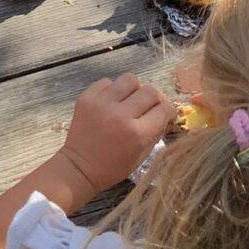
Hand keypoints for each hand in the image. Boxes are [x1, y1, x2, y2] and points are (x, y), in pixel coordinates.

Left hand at [60, 73, 173, 191]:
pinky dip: (113, 90)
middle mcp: (121, 114)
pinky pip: (107, 82)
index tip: (167, 114)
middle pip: (150, 91)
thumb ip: (156, 132)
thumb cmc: (112, 168)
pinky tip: (111, 102)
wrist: (79, 168)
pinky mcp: (87, 97)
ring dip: (135, 90)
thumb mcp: (141, 156)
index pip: (164, 110)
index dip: (169, 111)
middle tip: (150, 107)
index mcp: (137, 133)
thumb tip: (165, 114)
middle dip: (156, 99)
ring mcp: (102, 104)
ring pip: (130, 79)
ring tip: (130, 100)